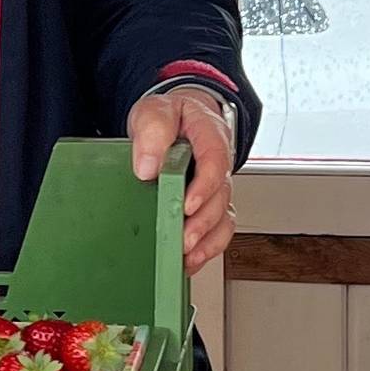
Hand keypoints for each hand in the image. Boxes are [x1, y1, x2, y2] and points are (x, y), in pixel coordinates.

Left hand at [128, 89, 235, 273]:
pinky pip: (217, 230)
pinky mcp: (208, 204)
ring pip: (222, 217)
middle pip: (221, 196)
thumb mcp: (154, 110)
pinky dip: (206, 248)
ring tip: (186, 254)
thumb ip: (152, 131)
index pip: (215, 160)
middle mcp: (218, 163)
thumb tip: (147, 166)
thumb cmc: (170, 116)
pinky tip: (189, 260)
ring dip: (206, 239)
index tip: (187, 205)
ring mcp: (215, 186)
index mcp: (209, 134)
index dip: (204, 186)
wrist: (176, 120)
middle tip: (183, 238)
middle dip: (203, 222)